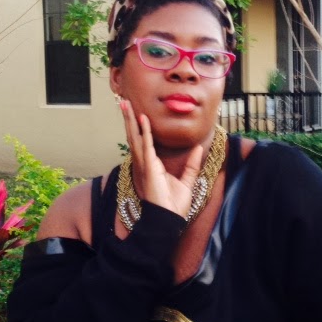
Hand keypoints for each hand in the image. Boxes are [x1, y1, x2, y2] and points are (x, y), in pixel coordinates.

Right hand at [120, 100, 201, 218]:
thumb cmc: (174, 205)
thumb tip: (197, 149)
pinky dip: (145, 131)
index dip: (138, 126)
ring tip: (125, 104)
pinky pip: (146, 145)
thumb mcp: (187, 180)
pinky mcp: (150, 167)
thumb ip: (191, 164)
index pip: (142, 140)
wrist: (169, 219)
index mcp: (151, 165)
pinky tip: (143, 118)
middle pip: (134, 135)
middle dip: (129, 118)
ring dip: (130, 120)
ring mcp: (145, 164)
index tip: (136, 112)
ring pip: (135, 137)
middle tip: (123, 101)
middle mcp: (144, 162)